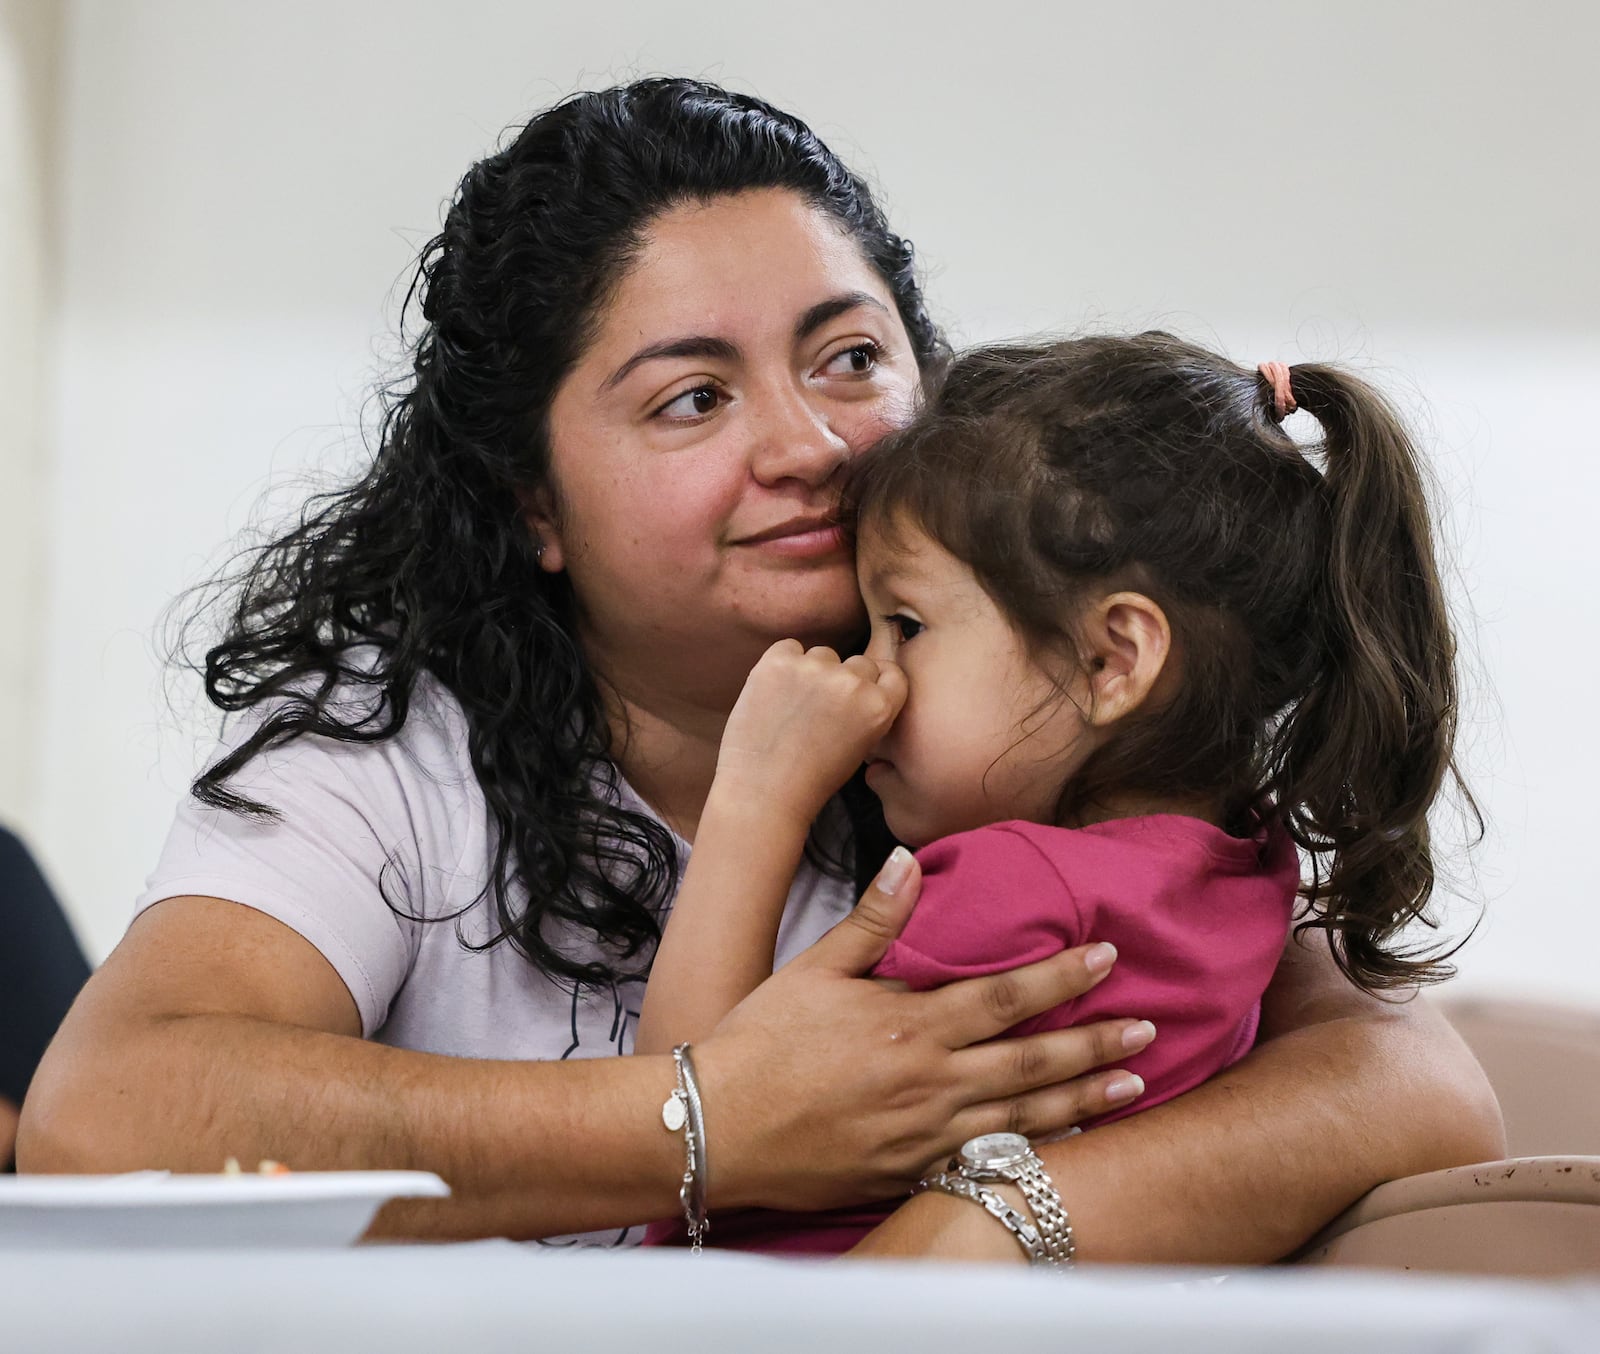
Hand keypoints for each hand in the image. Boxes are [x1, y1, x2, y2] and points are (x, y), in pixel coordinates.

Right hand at [692, 850, 1152, 1211]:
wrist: (717, 1129)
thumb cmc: (760, 1043)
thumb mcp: (812, 969)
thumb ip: (873, 919)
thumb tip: (908, 858)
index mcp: (909, 1024)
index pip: (1005, 996)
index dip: (1061, 977)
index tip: (1106, 956)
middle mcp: (930, 1081)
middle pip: (1031, 1061)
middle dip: (1095, 1043)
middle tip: (1148, 1029)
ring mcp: (925, 1134)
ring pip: (1024, 1116)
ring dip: (1084, 1099)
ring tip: (1134, 1086)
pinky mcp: (911, 1171)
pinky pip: (989, 1160)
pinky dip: (1035, 1150)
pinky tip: (1068, 1142)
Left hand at [714, 640, 905, 829]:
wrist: (763, 793)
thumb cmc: (811, 779)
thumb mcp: (861, 747)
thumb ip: (869, 709)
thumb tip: (861, 682)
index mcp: (879, 707)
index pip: (892, 672)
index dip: (877, 681)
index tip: (862, 692)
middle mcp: (852, 682)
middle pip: (859, 662)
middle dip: (845, 680)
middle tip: (821, 708)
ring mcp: (815, 669)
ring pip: (823, 654)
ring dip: (813, 671)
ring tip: (793, 707)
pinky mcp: (778, 662)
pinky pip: (788, 648)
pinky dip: (782, 664)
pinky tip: (774, 694)